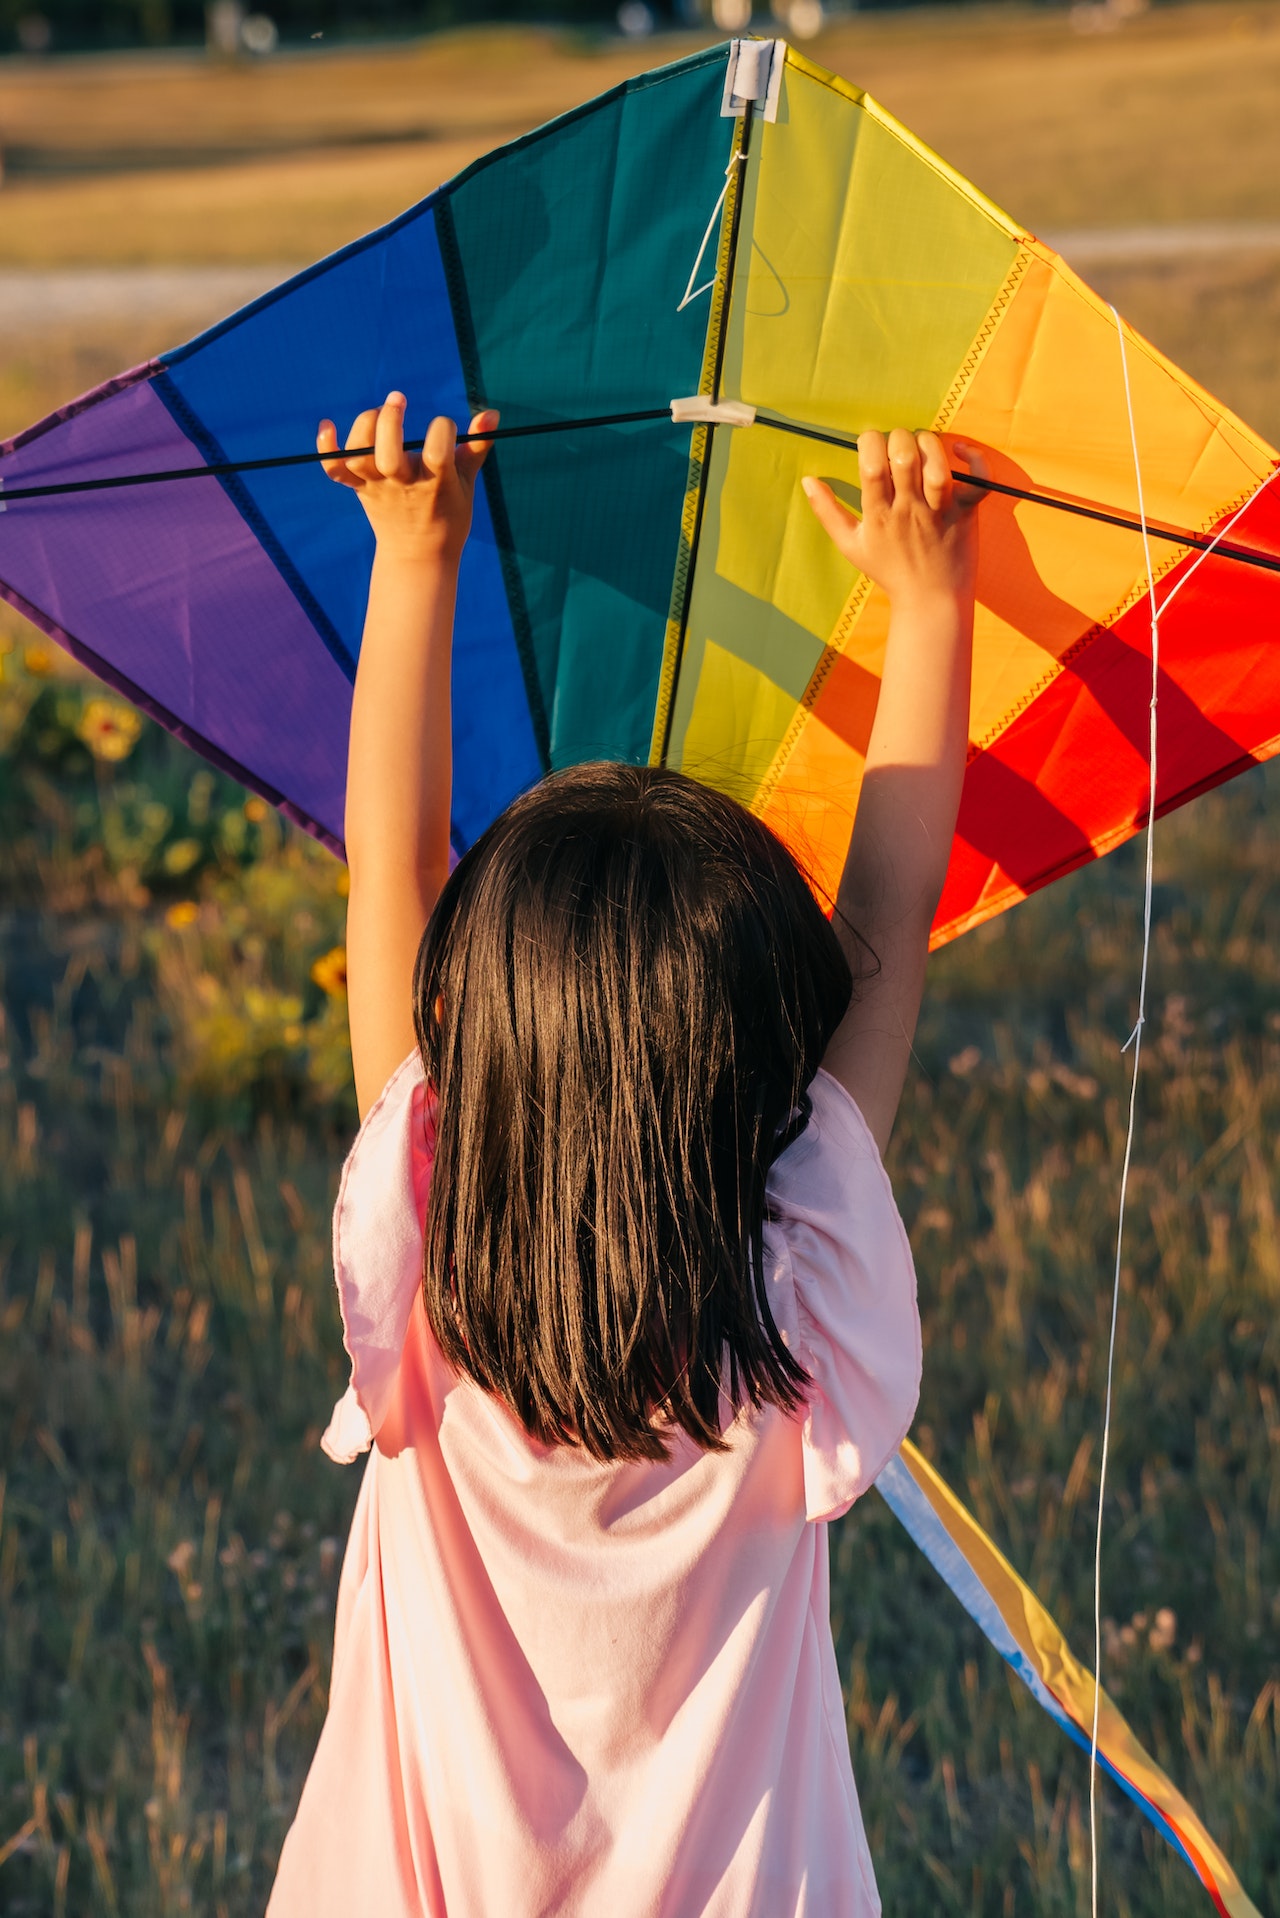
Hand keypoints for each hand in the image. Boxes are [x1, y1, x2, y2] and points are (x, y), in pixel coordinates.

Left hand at [317, 393, 498, 564]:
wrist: (419, 554)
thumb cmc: (448, 513)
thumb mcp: (467, 482)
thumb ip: (477, 446)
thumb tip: (493, 413)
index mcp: (435, 483)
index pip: (438, 448)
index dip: (444, 428)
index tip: (446, 428)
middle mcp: (403, 485)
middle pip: (388, 453)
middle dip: (391, 420)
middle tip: (398, 399)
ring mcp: (377, 487)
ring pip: (360, 455)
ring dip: (364, 427)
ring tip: (379, 414)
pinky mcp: (359, 488)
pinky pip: (335, 469)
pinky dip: (326, 447)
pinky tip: (327, 425)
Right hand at [802, 429, 984, 607]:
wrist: (930, 602)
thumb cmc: (889, 572)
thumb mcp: (850, 546)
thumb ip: (827, 512)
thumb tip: (807, 481)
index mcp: (878, 515)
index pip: (870, 465)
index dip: (870, 441)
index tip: (872, 446)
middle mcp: (908, 511)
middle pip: (904, 457)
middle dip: (900, 438)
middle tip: (900, 447)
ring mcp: (938, 512)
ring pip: (937, 465)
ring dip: (930, 444)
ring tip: (924, 447)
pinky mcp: (965, 514)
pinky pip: (977, 482)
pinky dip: (976, 461)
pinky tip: (962, 450)